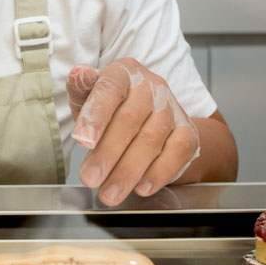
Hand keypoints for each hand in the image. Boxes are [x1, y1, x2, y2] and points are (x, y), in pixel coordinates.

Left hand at [67, 59, 200, 206]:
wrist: (148, 117)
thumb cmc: (110, 107)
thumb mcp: (87, 96)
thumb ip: (79, 89)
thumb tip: (79, 74)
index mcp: (123, 72)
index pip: (109, 89)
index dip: (95, 115)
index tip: (82, 141)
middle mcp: (151, 86)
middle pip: (129, 120)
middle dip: (107, 153)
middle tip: (90, 178)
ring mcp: (172, 108)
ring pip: (151, 140)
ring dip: (128, 171)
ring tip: (109, 192)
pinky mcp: (187, 131)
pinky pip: (177, 152)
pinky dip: (159, 172)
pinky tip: (141, 187)